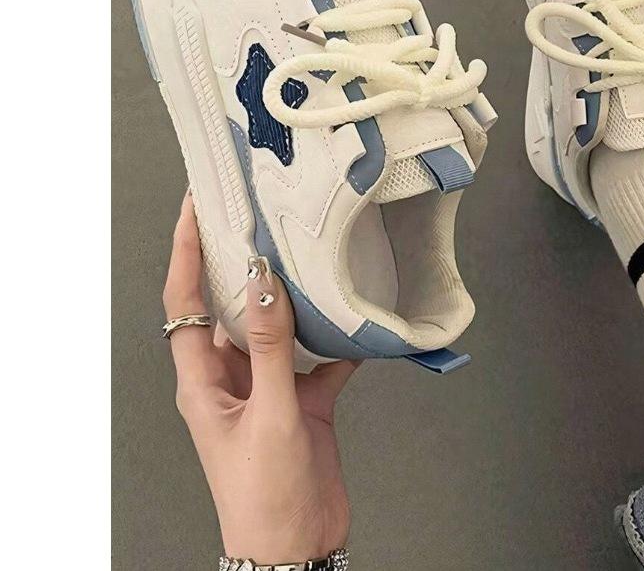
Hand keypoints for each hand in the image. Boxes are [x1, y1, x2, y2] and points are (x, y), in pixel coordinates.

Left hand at [163, 191, 358, 563]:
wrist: (297, 547)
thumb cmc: (264, 498)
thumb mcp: (268, 415)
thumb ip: (270, 347)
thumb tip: (262, 283)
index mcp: (204, 381)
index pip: (185, 302)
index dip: (186, 251)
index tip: (196, 209)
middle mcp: (231, 378)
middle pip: (228, 305)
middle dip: (238, 261)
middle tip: (254, 216)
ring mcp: (267, 388)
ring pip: (276, 326)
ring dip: (290, 296)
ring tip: (306, 256)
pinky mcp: (300, 401)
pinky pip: (318, 357)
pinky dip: (336, 339)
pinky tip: (356, 325)